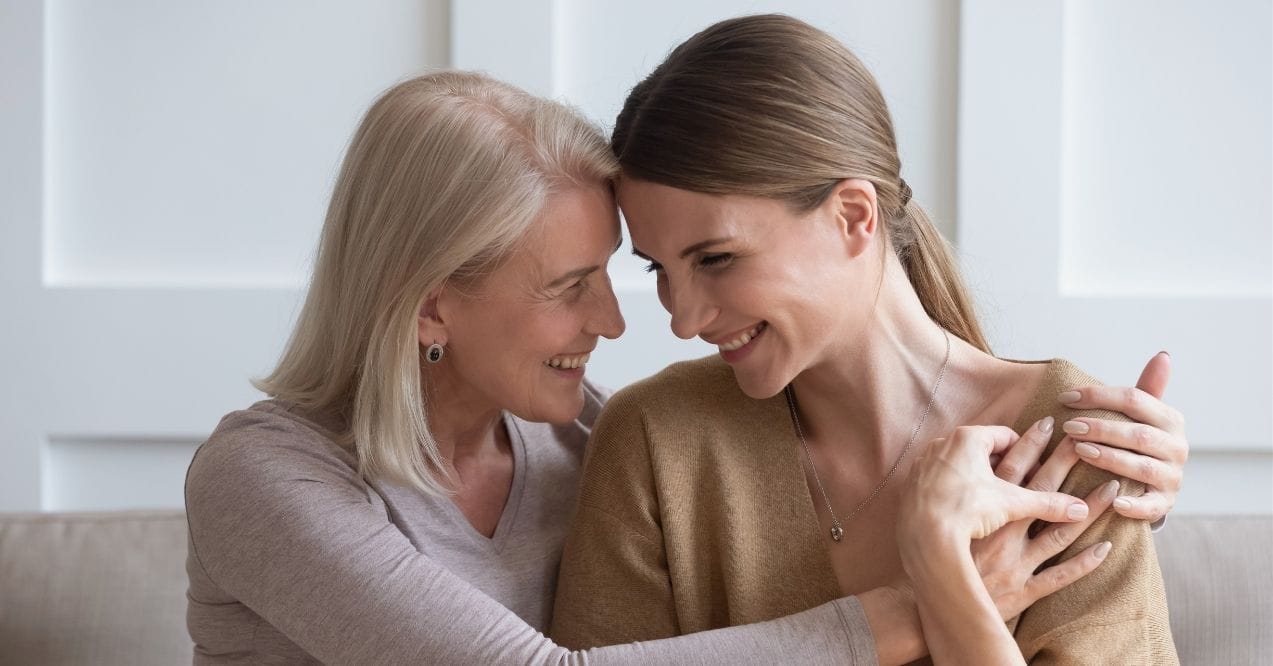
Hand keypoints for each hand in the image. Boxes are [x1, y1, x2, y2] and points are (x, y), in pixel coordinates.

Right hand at [897, 425, 1110, 664]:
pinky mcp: (1022, 590)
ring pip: (1059, 533)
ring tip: (1112, 487)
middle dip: (1064, 464)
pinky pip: (1058, 576)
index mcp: (981, 516)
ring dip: (1088, 510)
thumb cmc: (931, 562)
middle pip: (1039, 493)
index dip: (1029, 447)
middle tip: (1087, 442)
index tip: (1048, 424)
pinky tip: (1105, 547)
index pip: (1010, 473)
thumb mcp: (938, 523)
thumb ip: (952, 497)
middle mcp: (1002, 535)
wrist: (929, 606)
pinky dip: (1083, 563)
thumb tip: (959, 470)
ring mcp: (1015, 563)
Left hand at [899, 425, 1089, 546]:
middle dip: (1002, 465)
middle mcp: (942, 443)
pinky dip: (954, 488)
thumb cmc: (968, 510)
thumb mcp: (1013, 504)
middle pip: (981, 448)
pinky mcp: (911, 481)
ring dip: (977, 476)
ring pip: (958, 463)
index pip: (1006, 436)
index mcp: (969, 438)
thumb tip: (1082, 508)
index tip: (1037, 472)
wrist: (924, 535)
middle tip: (1018, 485)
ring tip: (992, 499)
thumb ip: (1048, 503)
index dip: (1027, 453)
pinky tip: (963, 509)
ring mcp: (924, 462)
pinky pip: (939, 478)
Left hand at [1057, 352, 1186, 520]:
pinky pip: (1150, 506)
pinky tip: (1112, 500)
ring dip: (1109, 458)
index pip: (1134, 399)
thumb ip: (1146, 389)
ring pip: (1140, 466)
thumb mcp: (1142, 416)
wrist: (1152, 486)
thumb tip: (1163, 355)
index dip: (1098, 396)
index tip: (1065, 397)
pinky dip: (1133, 504)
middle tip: (1069, 426)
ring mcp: (1172, 477)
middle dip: (1101, 428)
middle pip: (1137, 434)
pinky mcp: (1165, 503)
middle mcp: (1177, 447)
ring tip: (1080, 450)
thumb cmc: (1136, 444)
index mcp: (1170, 419)